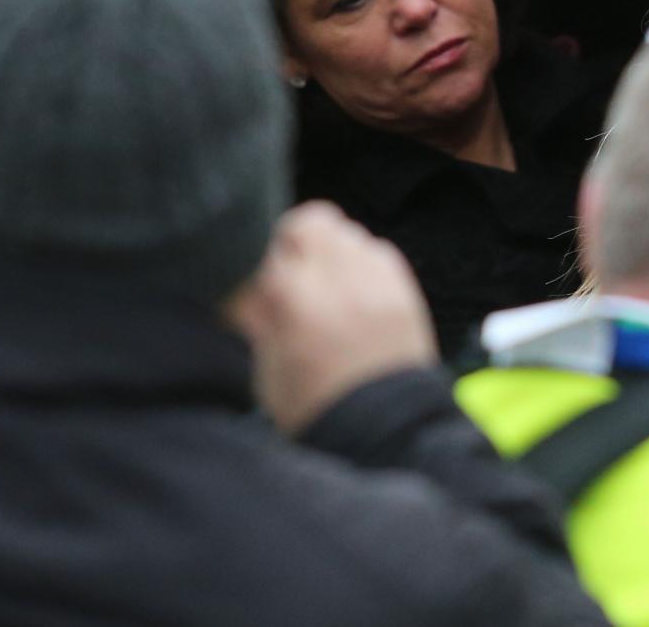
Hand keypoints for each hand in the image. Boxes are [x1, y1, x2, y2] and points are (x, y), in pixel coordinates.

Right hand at [229, 203, 436, 434]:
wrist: (381, 428)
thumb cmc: (316, 405)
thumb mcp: (264, 365)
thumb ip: (254, 313)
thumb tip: (245, 279)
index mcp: (293, 297)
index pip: (267, 241)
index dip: (259, 257)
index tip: (259, 275)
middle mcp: (336, 278)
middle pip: (310, 221)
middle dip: (296, 241)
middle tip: (292, 272)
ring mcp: (374, 279)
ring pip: (346, 231)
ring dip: (330, 250)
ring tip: (325, 286)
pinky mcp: (402, 287)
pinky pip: (377, 250)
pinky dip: (361, 263)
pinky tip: (353, 294)